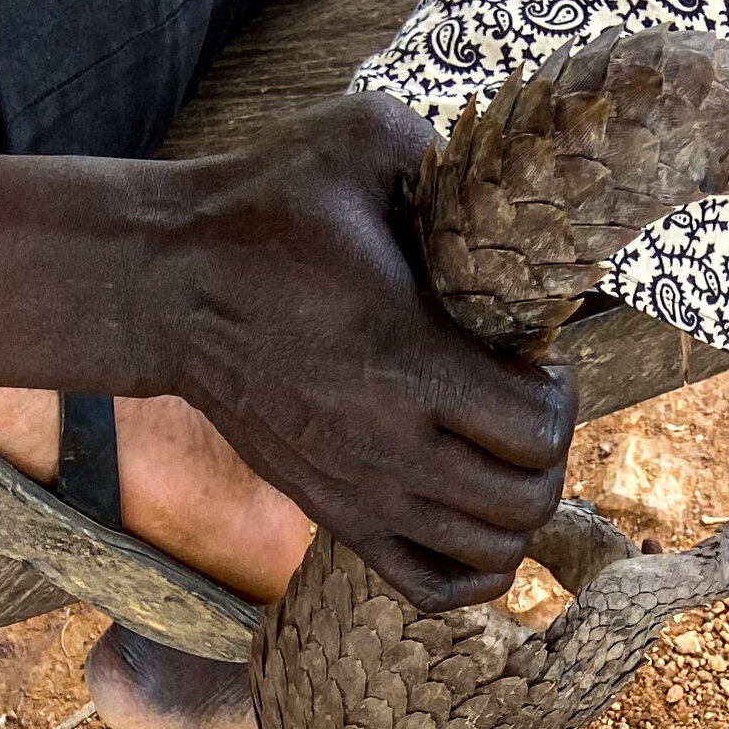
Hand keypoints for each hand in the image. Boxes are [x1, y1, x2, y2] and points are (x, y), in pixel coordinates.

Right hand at [142, 93, 574, 612]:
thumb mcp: (360, 140)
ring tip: (501, 454)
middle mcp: (385, 445)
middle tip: (528, 404)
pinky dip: (475, 567)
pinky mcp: (332, 516)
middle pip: (527, 500)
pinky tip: (475, 515)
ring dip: (518, 507)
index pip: (537, 428)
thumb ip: (450, 148)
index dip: (561, 391)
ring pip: (491, 553)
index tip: (537, 355)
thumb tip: (521, 167)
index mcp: (402, 360)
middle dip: (551, 452)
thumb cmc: (267, 208)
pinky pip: (432, 587)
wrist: (166, 285)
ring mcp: (357, 493)